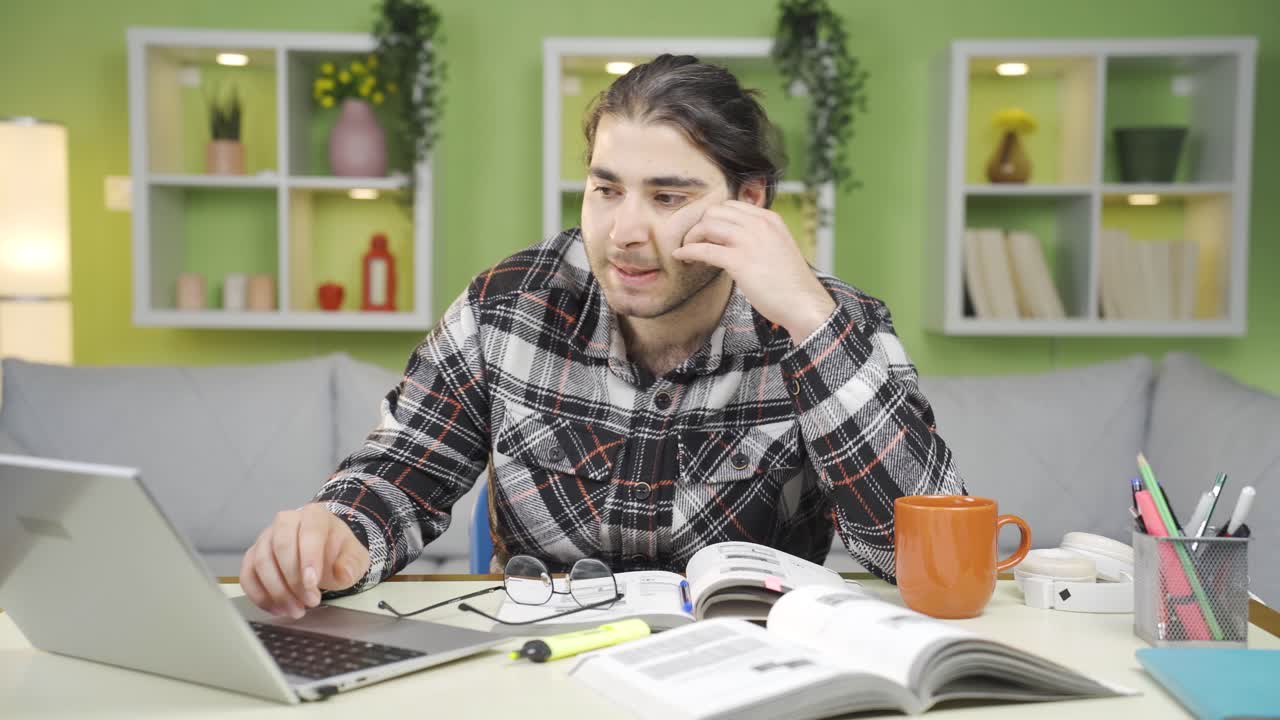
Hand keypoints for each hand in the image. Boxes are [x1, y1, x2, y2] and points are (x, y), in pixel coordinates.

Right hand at [240, 503, 370, 618]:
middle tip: (309, 602)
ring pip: (261, 562)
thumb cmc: (337, 551)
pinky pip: (247, 575)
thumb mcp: (354, 557)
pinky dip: (259, 595)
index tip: (312, 584)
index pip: (309, 533)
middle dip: (294, 580)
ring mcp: (266, 537)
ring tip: (295, 610)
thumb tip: (344, 573)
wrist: (324, 550)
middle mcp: (286, 522)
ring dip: (277, 591)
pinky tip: (277, 608)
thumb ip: (352, 564)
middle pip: (281, 547)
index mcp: (315, 516)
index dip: (309, 559)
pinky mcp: (253, 555)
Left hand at [671, 200, 835, 341]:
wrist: (803, 303)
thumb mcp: (778, 247)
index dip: (714, 219)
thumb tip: (731, 240)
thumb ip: (759, 237)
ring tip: (688, 251)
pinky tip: (682, 257)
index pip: (731, 206)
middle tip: (694, 243)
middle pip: (715, 212)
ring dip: (691, 238)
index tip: (707, 233)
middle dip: (699, 226)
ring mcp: (749, 241)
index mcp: (769, 219)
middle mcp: (759, 224)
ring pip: (706, 226)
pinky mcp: (739, 261)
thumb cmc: (790, 282)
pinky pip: (704, 249)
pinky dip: (688, 251)